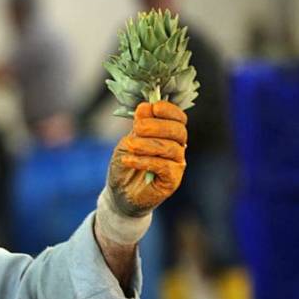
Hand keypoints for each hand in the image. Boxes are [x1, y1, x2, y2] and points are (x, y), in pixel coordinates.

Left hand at [107, 101, 186, 216]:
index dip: (169, 110)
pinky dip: (144, 160)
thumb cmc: (127, 164)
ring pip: (170, 148)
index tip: (153, 107)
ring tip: (129, 145)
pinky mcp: (172, 180)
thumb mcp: (129, 140)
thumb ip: (139, 125)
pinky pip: (163, 166)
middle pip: (178, 131)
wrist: (120, 193)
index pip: (178, 118)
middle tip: (138, 127)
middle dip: (157, 125)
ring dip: (147, 144)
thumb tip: (146, 106)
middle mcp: (177, 148)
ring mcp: (177, 164)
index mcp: (169, 134)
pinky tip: (128, 160)